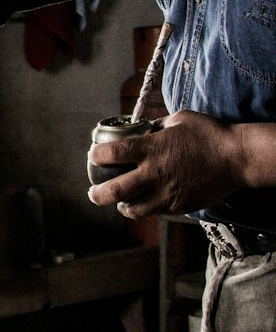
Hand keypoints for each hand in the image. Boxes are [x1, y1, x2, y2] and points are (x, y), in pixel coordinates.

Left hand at [87, 111, 254, 218]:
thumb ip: (157, 127)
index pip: (112, 153)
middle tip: (93, 193)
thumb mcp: (179, 120)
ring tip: (121, 203)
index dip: (97, 155)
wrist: (238, 159)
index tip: (94, 155)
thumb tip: (144, 129)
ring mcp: (167, 193)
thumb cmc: (210, 134)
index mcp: (152, 149)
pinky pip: (156, 211)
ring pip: (134, 209)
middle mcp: (155, 174)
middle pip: (115, 190)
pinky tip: (148, 202)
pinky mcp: (179, 206)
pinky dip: (148, 208)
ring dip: (123, 206)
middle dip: (98, 194)